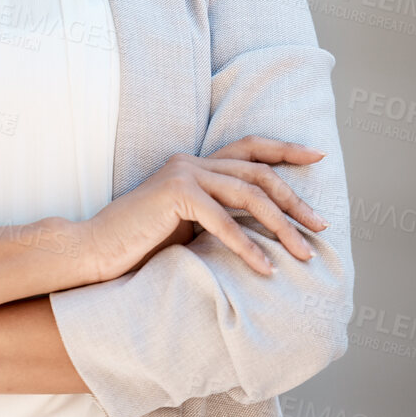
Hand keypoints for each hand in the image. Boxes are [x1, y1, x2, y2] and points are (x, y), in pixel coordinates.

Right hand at [81, 136, 329, 281]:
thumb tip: (261, 231)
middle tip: (321, 226)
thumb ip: (216, 217)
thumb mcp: (186, 227)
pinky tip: (265, 268)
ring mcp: (183, 173)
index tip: (317, 156)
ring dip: (282, 228)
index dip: (285, 149)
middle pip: (258, 173)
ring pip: (249, 195)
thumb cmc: (137, 245)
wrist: (93, 249)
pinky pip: (223, 220)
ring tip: (303, 255)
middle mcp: (191, 161)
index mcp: (194, 164)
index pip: (248, 148)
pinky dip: (248, 246)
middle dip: (295, 201)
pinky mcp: (175, 193)